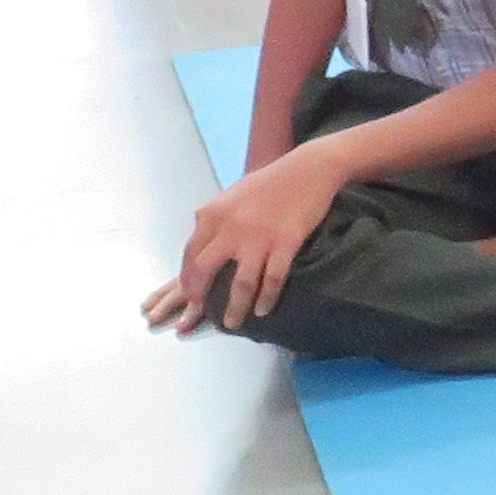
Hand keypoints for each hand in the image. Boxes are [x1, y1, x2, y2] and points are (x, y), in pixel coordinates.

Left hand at [143, 146, 342, 334]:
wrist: (307, 170)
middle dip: (201, 298)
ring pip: (241, 284)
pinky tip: (263, 310)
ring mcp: (259, 237)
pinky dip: (266, 299)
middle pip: (206, 272)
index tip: (190, 296)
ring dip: (235, 308)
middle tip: (203, 314)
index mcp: (213, 214)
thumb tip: (201, 241)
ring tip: (233, 324)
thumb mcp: (231, 195)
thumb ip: (214, 218)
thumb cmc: (269, 183)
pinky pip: (272, 280)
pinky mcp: (285, 244)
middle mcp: (231, 227)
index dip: (188, 280)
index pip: (190, 254)